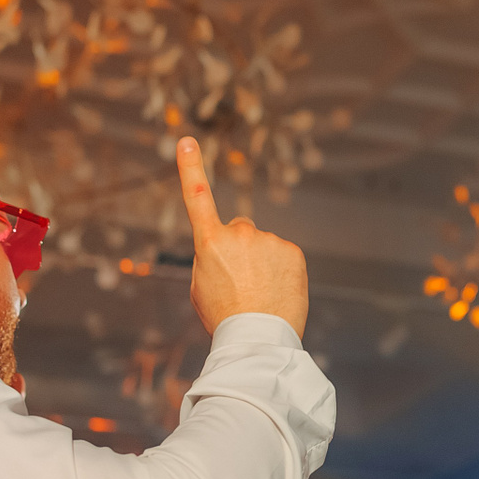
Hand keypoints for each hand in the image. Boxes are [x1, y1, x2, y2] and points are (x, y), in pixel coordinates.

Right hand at [178, 138, 308, 337]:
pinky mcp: (292, 250)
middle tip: (239, 282)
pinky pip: (282, 254)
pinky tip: (276, 291)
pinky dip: (280, 269)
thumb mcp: (200, 286)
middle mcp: (239, 233)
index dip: (190, 168)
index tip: (187, 140)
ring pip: (262, 245)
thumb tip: (226, 247)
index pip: (197, 197)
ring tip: (259, 293)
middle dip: (238, 248)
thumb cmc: (223, 316)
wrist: (258, 338)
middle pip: (238, 231)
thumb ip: (210, 257)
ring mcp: (268, 240)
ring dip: (261, 263)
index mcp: (209, 242)